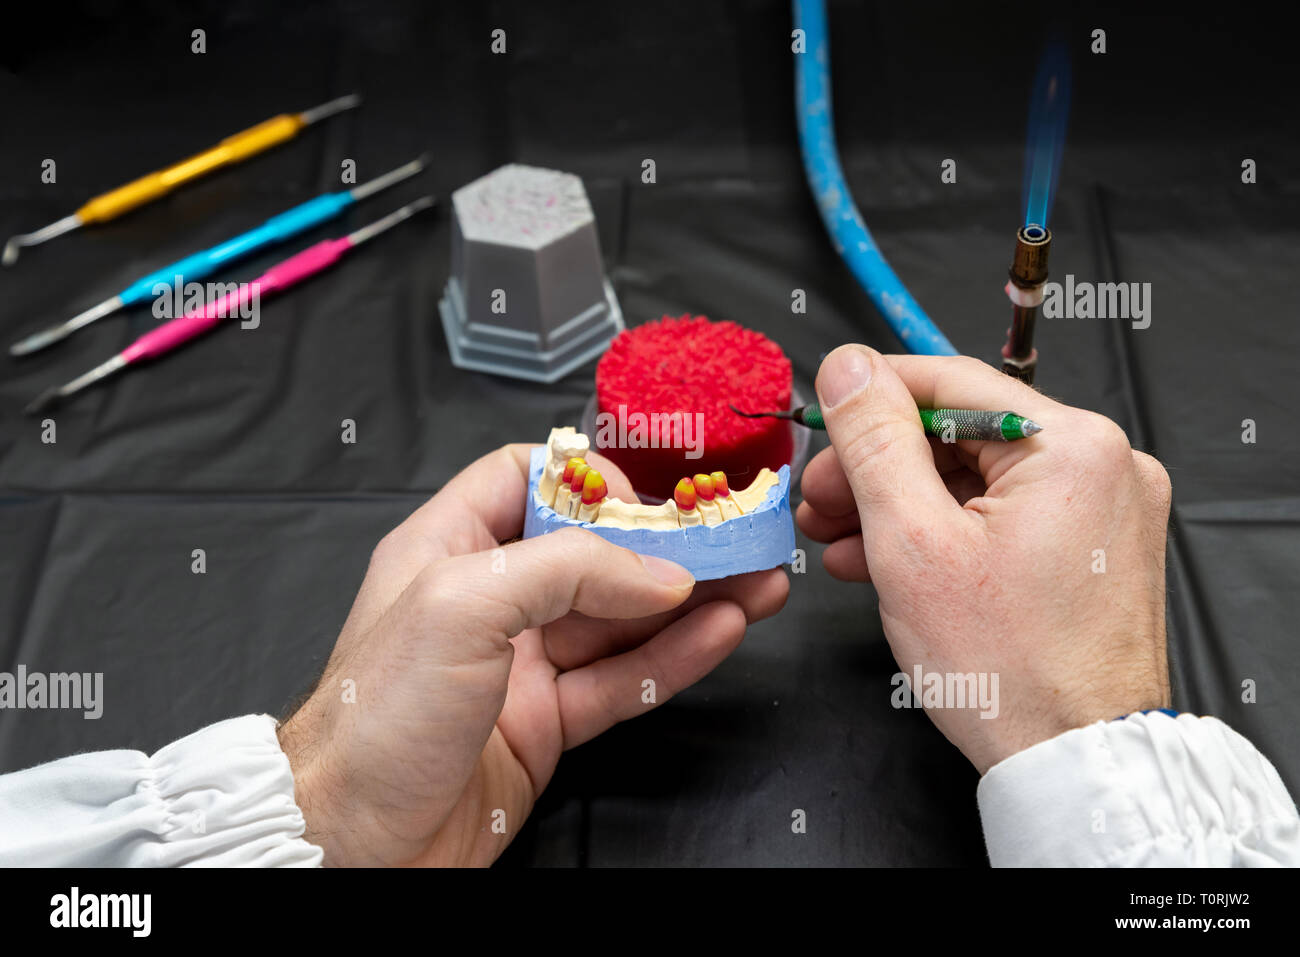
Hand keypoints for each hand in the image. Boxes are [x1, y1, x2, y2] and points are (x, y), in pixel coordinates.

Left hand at [278, 445, 787, 865]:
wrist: (353, 843)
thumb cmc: (371, 720)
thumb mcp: (462, 606)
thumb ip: (566, 570)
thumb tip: (657, 571)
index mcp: (448, 548)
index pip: (528, 480)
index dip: (592, 481)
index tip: (649, 499)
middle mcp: (488, 600)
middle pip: (595, 554)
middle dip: (669, 547)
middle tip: (737, 541)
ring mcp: (520, 665)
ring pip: (620, 620)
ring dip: (691, 603)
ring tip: (757, 586)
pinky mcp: (545, 724)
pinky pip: (621, 680)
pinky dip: (674, 658)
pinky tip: (720, 635)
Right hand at [798, 346, 1170, 773]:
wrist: (1075, 765)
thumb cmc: (1008, 670)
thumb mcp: (912, 543)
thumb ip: (874, 442)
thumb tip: (848, 368)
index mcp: (1073, 446)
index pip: (951, 380)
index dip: (870, 397)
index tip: (819, 416)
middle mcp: (1104, 466)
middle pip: (960, 435)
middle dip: (876, 467)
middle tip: (817, 497)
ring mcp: (1102, 512)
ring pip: (975, 481)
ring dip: (899, 505)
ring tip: (836, 539)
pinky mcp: (1091, 552)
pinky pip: (1001, 519)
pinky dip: (942, 535)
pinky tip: (882, 561)